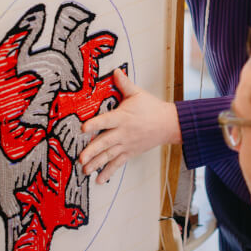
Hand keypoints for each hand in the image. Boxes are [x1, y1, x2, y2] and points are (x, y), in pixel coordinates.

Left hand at [78, 68, 180, 183]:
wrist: (168, 124)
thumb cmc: (152, 108)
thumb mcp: (137, 93)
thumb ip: (124, 84)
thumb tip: (115, 70)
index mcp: (123, 117)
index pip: (106, 120)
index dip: (94, 124)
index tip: (82, 128)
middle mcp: (123, 132)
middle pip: (105, 142)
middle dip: (92, 151)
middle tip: (81, 158)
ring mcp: (127, 144)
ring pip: (109, 155)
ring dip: (97, 163)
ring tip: (85, 170)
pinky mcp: (130, 152)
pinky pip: (118, 164)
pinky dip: (109, 172)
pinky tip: (99, 180)